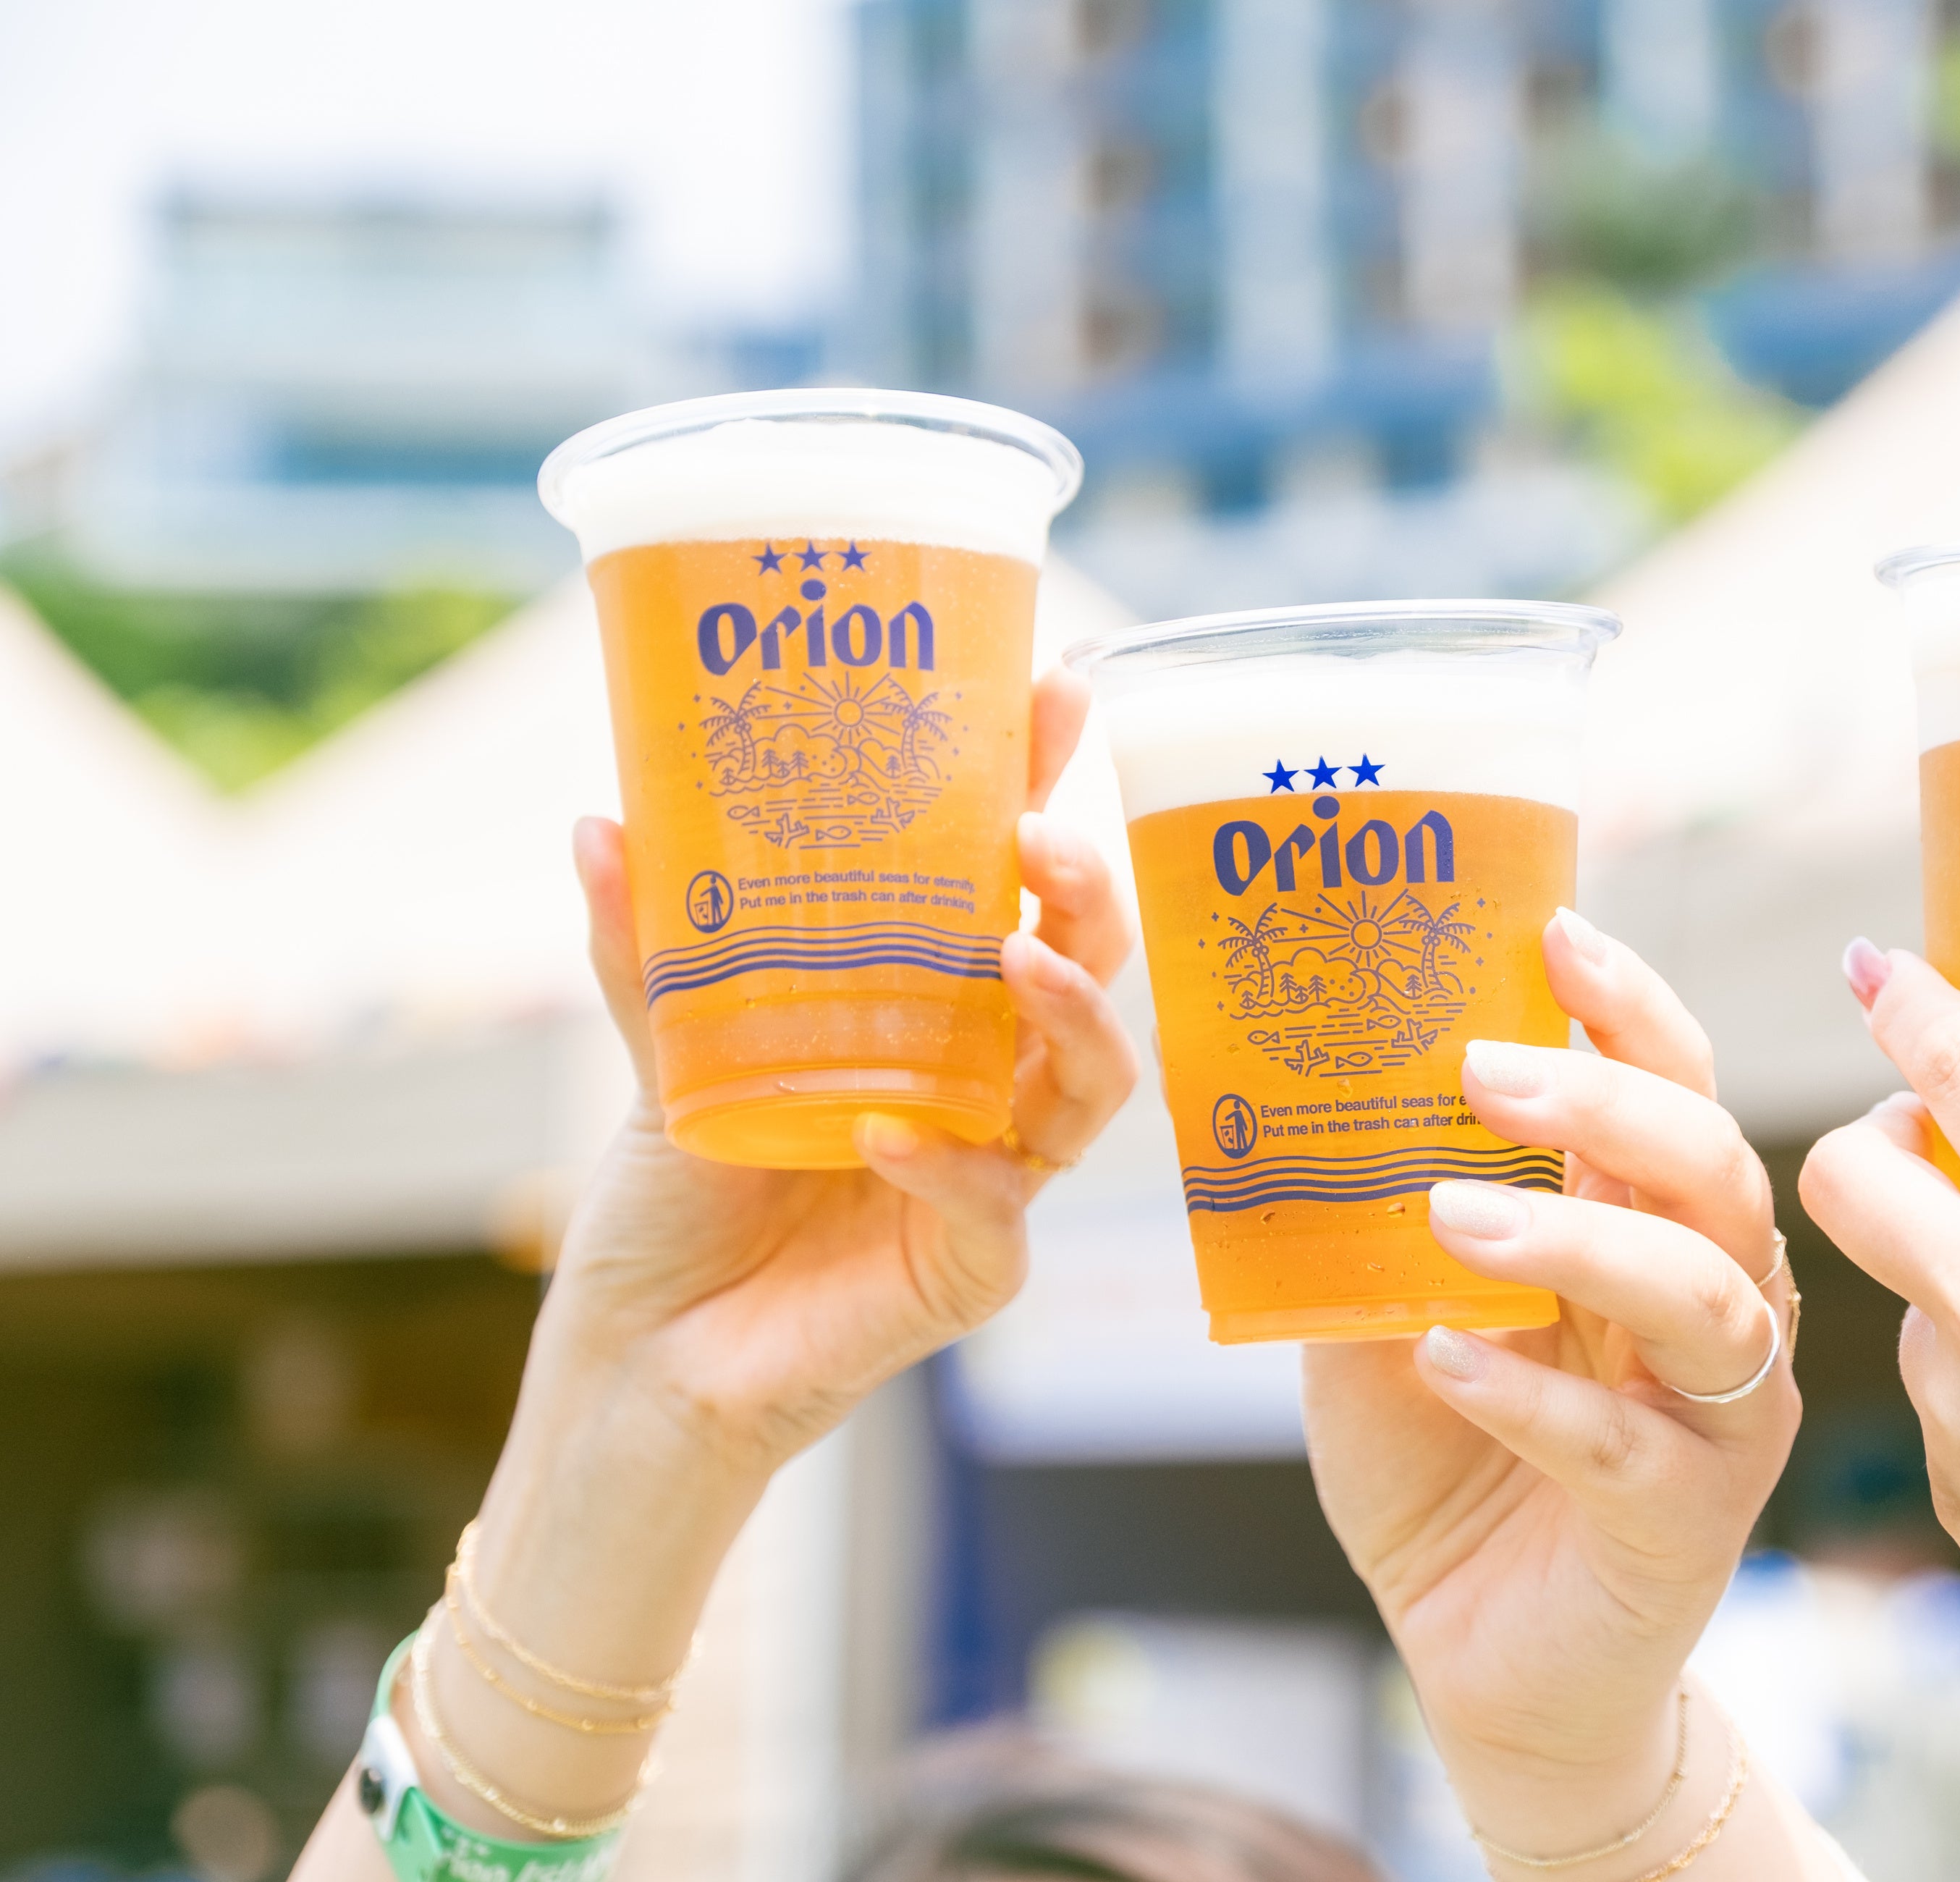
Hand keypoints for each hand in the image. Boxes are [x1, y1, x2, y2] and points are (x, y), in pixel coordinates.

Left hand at [549, 665, 1139, 1477]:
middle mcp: (980, 1084)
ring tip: (1017, 960)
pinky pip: (999, 1208)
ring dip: (1075, 1014)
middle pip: (1085, 971)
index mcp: (929, 1014)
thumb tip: (601, 823)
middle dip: (1085, 898)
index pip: (1011, 886)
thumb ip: (652, 953)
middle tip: (1039, 840)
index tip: (1058, 690)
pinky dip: (956, 1167)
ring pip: (1091, 1085)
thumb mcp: (662, 1056)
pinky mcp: (971, 1270)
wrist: (641, 1361)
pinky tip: (893, 1136)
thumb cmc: (672, 1210)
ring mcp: (992, 1175)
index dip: (1046, 790)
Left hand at [1303, 910, 1801, 1869]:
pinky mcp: (1690, 1523)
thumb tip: (1292, 1096)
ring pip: (1702, 1294)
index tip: (1554, 928)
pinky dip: (1533, 1398)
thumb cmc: (1447, 1465)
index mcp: (1648, 1227)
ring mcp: (1718, 1418)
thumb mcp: (1388, 1316)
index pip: (1672, 1086)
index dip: (1630, 1005)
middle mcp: (1714, 1303)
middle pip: (1712, 1165)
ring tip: (1455, 1213)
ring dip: (1581, 1238)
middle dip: (1613, 1097)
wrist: (1485, 1664)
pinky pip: (1627, 1447)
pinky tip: (1446, 1360)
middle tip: (1488, 1066)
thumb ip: (1373, 1223)